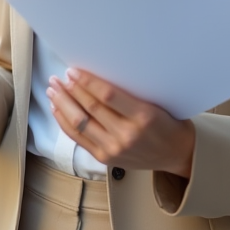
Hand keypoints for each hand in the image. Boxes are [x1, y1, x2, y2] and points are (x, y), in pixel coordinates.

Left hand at [47, 68, 194, 177]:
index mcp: (143, 116)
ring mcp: (114, 149)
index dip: (87, 81)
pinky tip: (57, 109)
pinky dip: (65, 122)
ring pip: (80, 123)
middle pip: (90, 109)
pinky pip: (79, 138)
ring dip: (63, 104)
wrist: (176, 153)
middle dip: (70, 90)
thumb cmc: (167, 122)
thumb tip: (96, 74)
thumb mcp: (155, 103)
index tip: (73, 70)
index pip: (107, 95)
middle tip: (58, 77)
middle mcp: (127, 134)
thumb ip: (128, 93)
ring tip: (53, 90)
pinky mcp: (105, 158)